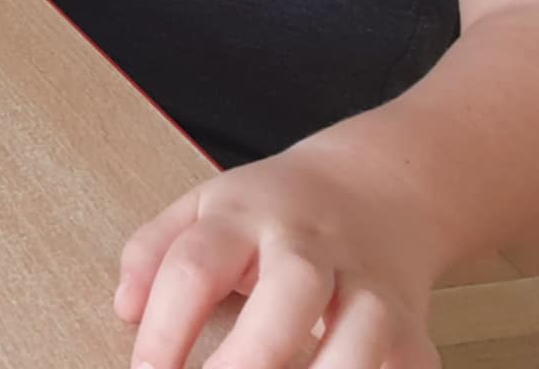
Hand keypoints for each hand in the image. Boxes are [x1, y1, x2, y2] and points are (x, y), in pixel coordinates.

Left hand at [117, 143, 438, 368]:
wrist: (377, 187)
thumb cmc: (274, 210)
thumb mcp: (202, 207)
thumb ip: (153, 251)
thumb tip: (126, 309)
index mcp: (245, 216)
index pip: (196, 267)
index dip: (165, 328)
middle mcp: (309, 247)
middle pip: (288, 294)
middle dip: (251, 359)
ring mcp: (368, 285)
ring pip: (361, 337)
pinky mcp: (412, 327)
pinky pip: (407, 368)